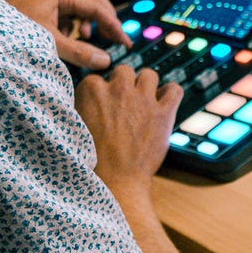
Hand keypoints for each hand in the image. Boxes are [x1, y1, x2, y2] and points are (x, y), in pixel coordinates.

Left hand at [8, 0, 123, 71]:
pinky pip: (66, 16)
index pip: (96, 7)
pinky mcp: (40, 11)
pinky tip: (69, 41)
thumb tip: (105, 60)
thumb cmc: (10, 31)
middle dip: (104, 18)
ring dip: (87, 24)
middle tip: (114, 37)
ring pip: (79, 8)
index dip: (113, 25)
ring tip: (87, 41)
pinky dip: (73, 28)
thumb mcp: (49, 43)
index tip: (124, 42)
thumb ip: (78, 52)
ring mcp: (47, 0)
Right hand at [74, 63, 182, 190]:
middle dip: (124, 85)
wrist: (115, 181)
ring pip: (149, 75)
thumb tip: (90, 98)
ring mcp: (143, 99)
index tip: (103, 106)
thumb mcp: (76, 125)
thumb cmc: (93, 158)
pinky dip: (171, 94)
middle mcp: (118, 89)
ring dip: (146, 86)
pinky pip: (174, 89)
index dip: (102, 93)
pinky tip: (164, 102)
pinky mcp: (163, 113)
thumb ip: (83, 106)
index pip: (98, 78)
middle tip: (123, 104)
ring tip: (143, 102)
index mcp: (91, 90)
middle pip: (124, 71)